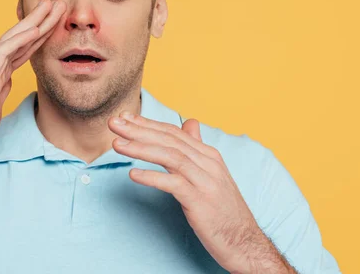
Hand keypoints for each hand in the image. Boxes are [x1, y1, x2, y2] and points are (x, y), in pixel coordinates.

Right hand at [0, 0, 64, 163]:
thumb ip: (0, 92)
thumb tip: (8, 83)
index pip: (21, 50)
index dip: (39, 36)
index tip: (54, 23)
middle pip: (20, 38)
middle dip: (40, 20)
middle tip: (58, 4)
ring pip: (14, 38)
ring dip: (34, 21)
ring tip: (50, 6)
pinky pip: (4, 51)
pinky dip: (20, 39)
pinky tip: (34, 29)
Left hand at [109, 113, 291, 272]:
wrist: (245, 242)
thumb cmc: (223, 210)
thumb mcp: (211, 174)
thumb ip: (197, 148)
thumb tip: (189, 122)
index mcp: (208, 155)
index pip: (173, 132)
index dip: (147, 123)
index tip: (124, 117)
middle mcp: (208, 163)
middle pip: (168, 140)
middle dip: (138, 130)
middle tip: (113, 123)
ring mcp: (205, 181)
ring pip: (169, 157)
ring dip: (141, 148)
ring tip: (117, 145)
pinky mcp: (200, 202)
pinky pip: (173, 184)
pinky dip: (152, 177)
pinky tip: (133, 174)